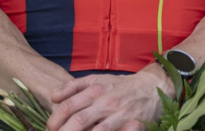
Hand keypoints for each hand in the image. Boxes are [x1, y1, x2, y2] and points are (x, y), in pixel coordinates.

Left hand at [46, 65, 172, 130]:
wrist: (154, 87)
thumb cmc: (120, 86)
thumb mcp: (97, 79)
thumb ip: (74, 86)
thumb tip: (53, 96)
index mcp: (97, 90)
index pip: (68, 107)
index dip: (54, 120)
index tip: (50, 128)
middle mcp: (108, 103)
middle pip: (78, 121)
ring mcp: (121, 116)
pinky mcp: (134, 126)